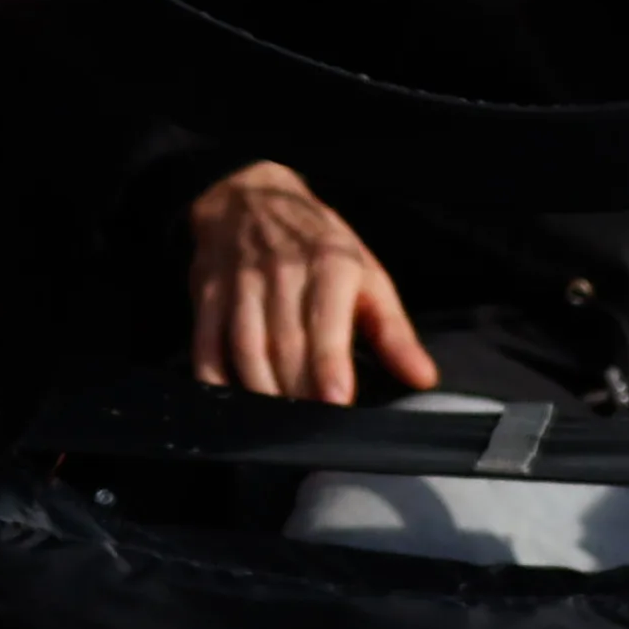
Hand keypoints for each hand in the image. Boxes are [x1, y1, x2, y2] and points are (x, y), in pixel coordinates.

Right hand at [187, 161, 435, 404]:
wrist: (249, 196)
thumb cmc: (317, 244)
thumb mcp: (367, 275)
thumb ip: (394, 332)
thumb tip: (422, 378)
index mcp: (329, 267)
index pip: (326, 325)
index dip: (328, 368)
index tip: (335, 403)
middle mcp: (282, 274)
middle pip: (284, 346)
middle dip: (298, 394)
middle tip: (312, 433)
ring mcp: (240, 284)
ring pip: (245, 349)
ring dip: (261, 392)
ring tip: (279, 426)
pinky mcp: (207, 295)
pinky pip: (206, 345)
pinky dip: (214, 379)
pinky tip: (232, 403)